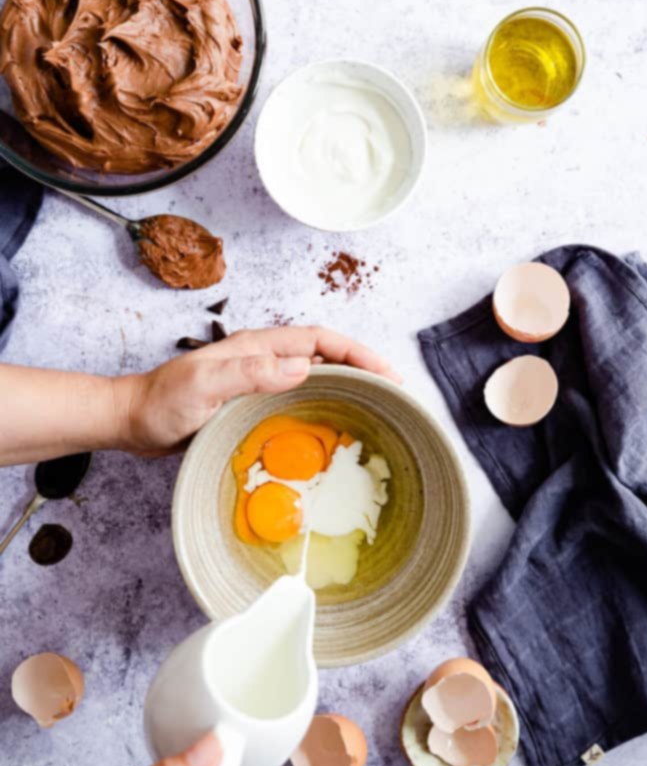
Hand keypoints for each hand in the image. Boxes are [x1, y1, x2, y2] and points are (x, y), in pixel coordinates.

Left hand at [115, 325, 399, 455]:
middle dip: (363, 367)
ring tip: (375, 408)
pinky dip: (324, 403)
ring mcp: (259, 379)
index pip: (320, 340)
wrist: (133, 420)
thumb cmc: (163, 402)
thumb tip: (305, 367)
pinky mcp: (253, 400)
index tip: (387, 373)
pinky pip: (299, 396)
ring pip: (316, 374)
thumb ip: (250, 372)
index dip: (358, 353)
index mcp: (258, 347)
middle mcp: (263, 358)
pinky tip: (333, 424)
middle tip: (394, 394)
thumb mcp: (204, 385)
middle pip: (326, 354)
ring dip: (348, 385)